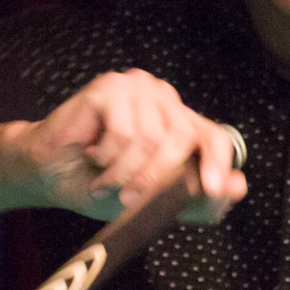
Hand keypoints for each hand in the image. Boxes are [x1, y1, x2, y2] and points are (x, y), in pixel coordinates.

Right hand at [0, 69, 247, 222]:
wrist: (49, 175)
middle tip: (129, 199)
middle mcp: (164, 101)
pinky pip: (122, 132)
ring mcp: (137, 89)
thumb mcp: (152, 202)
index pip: (215, 137)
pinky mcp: (110, 87)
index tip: (212, 190)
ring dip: (123, 173)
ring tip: (104, 180)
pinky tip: (92, 155)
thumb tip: (240, 187)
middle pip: (183, 139)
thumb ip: (193, 197)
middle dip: (157, 179)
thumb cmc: (99, 184)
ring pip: (150, 140)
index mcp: (180, 123)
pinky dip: (106, 156)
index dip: (218, 165)